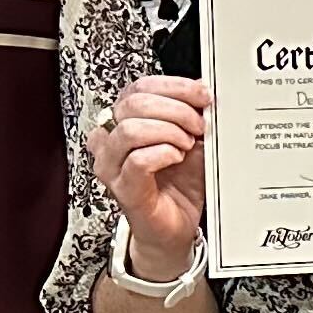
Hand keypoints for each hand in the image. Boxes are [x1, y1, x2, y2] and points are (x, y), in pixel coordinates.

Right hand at [90, 72, 208, 275]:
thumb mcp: (191, 139)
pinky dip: (163, 153)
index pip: (138, 87)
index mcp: (124, 121)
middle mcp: (111, 141)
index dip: (173, 86)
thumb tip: (200, 90)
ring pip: (130, 130)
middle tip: (198, 124)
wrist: (177, 226)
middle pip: (133, 103)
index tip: (201, 94)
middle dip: (175, 109)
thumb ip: (191, 114)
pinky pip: (137, 161)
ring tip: (186, 144)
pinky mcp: (123, 189)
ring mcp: (113, 166)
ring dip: (168, 131)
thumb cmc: (179, 184)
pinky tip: (176, 157)